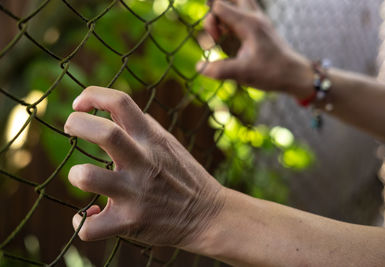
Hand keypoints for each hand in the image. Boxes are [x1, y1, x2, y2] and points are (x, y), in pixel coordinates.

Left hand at [64, 86, 224, 246]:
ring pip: (88, 177)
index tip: (80, 104)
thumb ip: (143, 127)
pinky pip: (90, 227)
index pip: (120, 101)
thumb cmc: (184, 176)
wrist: (208, 215)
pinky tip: (91, 215)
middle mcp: (143, 161)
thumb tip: (115, 113)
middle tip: (71, 127)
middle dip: (76, 123)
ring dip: (77, 174)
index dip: (92, 95)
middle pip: (104, 132)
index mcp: (152, 139)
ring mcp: (136, 193)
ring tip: (81, 176)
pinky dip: (82, 221)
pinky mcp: (130, 222)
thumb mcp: (168, 143)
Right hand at [200, 0, 313, 98]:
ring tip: (221, 34)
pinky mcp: (261, 27)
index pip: (219, 6)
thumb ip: (219, 70)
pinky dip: (232, 18)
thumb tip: (198, 67)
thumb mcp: (243, 74)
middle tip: (217, 32)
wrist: (294, 74)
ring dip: (225, 13)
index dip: (210, 22)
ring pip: (238, 2)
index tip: (216, 41)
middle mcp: (254, 17)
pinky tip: (229, 36)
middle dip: (216, 12)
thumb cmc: (271, 73)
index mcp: (248, 24)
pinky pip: (243, 12)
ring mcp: (259, 20)